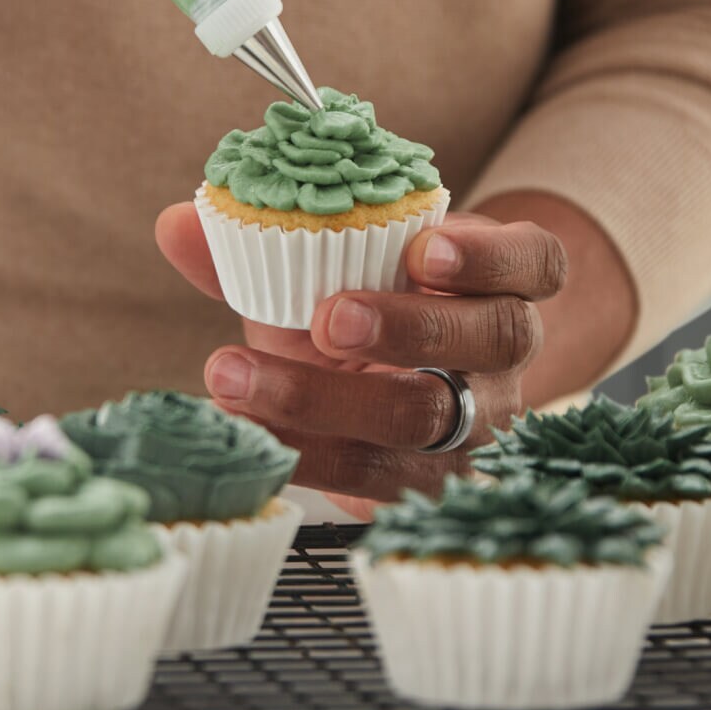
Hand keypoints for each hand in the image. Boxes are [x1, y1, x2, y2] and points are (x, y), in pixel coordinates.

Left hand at [156, 204, 566, 513]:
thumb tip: (176, 223)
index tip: (425, 247)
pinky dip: (305, 456)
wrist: (389, 399)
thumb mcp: (332, 274)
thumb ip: (264, 247)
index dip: (490, 257)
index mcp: (500, 285)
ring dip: (330, 400)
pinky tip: (248, 435)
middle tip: (330, 318)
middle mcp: (501, 359)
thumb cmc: (367, 314)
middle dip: (412, 328)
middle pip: (493, 340)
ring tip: (240, 378)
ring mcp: (473, 429)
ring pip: (430, 420)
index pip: (534, 263)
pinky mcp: (428, 486)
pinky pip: (376, 482)